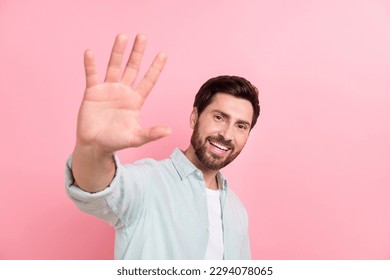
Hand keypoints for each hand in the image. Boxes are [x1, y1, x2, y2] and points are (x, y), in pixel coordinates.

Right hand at [76, 33, 170, 152]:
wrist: (94, 145)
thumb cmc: (116, 141)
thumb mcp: (135, 138)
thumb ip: (151, 133)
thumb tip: (169, 131)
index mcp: (135, 101)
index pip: (148, 81)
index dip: (155, 68)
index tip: (163, 54)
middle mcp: (123, 91)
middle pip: (132, 68)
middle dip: (137, 53)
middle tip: (142, 36)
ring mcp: (108, 90)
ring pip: (114, 67)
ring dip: (118, 52)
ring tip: (122, 36)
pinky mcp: (92, 92)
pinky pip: (92, 75)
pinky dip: (90, 65)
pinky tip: (90, 53)